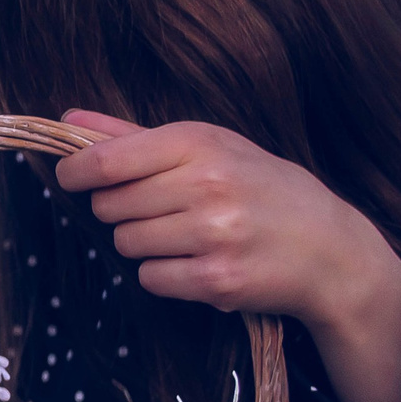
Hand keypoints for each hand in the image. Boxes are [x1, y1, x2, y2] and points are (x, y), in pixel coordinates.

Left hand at [54, 110, 400, 401]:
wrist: (332, 250)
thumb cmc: (263, 189)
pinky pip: (150, 279)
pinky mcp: (218, 280)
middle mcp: (207, 186)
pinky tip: (198, 262)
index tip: (72, 178)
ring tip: (187, 235)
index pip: (106, 161)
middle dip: (122, 210)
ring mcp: (214, 235)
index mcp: (201, 144)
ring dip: (145, 244)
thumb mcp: (210, 147)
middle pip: (109, 205)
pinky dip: (164, 275)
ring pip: (126, 243)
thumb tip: (68, 121)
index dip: (76, 172)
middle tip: (163, 209)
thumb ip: (133, 135)